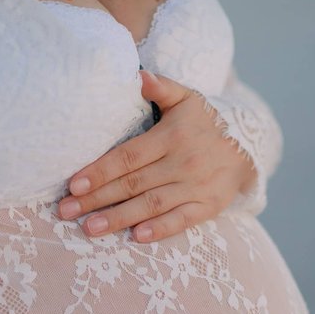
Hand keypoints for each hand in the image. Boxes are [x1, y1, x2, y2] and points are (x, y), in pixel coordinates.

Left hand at [57, 71, 256, 242]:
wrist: (249, 147)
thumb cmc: (205, 123)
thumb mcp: (187, 99)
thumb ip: (161, 87)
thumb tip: (139, 76)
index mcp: (171, 137)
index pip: (128, 157)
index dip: (100, 171)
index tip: (73, 184)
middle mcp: (182, 163)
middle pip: (132, 184)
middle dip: (97, 199)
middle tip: (66, 211)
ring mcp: (195, 187)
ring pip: (151, 205)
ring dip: (119, 218)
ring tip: (90, 229)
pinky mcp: (207, 207)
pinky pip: (182, 221)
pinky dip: (160, 229)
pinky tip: (136, 237)